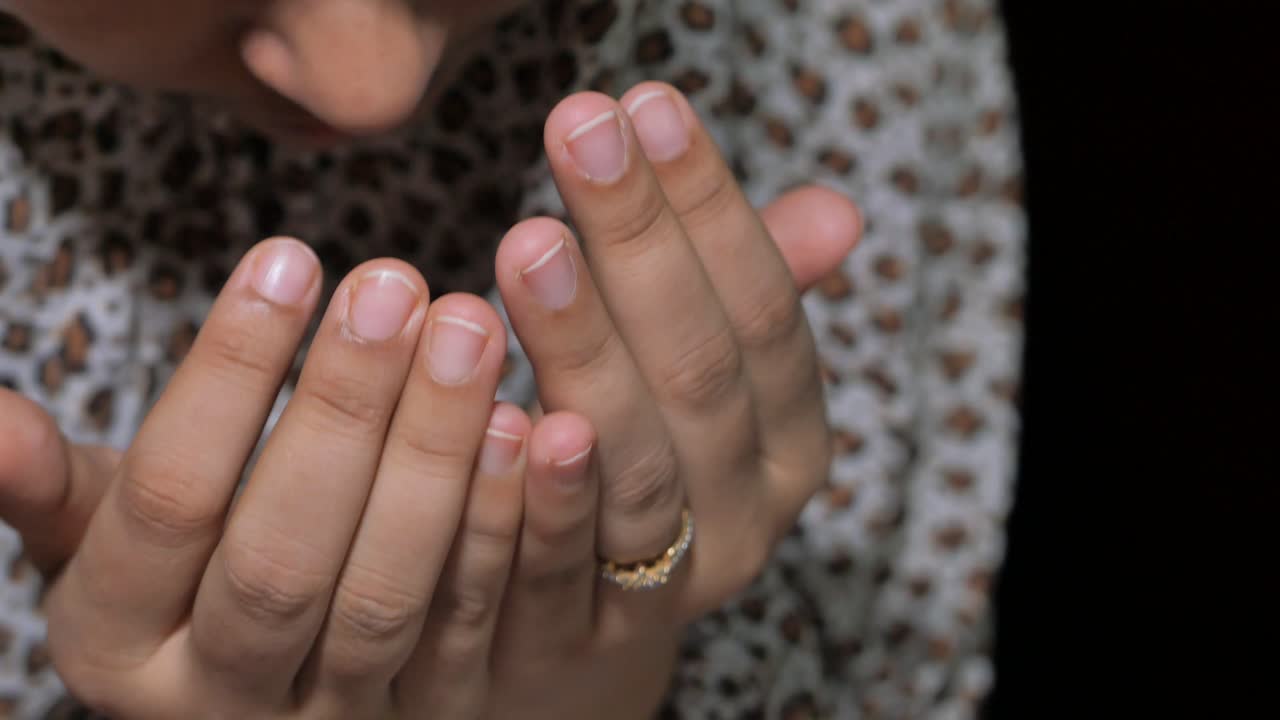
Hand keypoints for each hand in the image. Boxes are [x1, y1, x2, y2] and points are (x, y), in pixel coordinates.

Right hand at [10, 239, 541, 718]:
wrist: (272, 694)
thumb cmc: (182, 580)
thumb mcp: (108, 545)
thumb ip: (59, 492)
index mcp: (116, 646)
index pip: (165, 505)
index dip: (226, 378)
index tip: (288, 254)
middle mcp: (220, 702)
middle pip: (282, 559)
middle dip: (343, 413)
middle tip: (396, 283)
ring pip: (386, 597)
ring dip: (437, 459)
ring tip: (471, 330)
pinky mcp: (434, 715)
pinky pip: (476, 626)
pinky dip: (509, 527)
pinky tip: (538, 425)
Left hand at [478, 83, 860, 716]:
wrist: (583, 635)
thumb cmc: (646, 459)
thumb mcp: (708, 382)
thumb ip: (754, 296)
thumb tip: (839, 212)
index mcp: (792, 440)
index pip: (763, 309)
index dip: (710, 207)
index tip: (648, 103)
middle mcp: (751, 514)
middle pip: (701, 372)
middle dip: (641, 245)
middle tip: (579, 131)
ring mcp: (673, 583)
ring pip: (638, 464)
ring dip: (585, 349)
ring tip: (529, 241)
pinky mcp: (584, 633)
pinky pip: (558, 563)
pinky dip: (532, 490)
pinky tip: (490, 405)